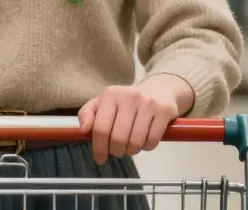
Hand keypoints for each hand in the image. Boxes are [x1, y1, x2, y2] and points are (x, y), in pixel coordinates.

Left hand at [78, 75, 192, 163]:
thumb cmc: (126, 101)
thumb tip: (83, 130)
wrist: (159, 89)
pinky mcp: (164, 111)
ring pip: (136, 142)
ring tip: (130, 145)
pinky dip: (146, 147)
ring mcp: (148, 103)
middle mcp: (129, 96)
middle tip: (117, 150)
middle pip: (118, 138)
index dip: (99, 147)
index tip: (99, 158)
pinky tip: (144, 141)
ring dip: (131, 151)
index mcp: (111, 94)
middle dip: (116, 151)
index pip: (100, 128)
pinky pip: (152, 141)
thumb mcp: (104, 103)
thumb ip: (87, 114)